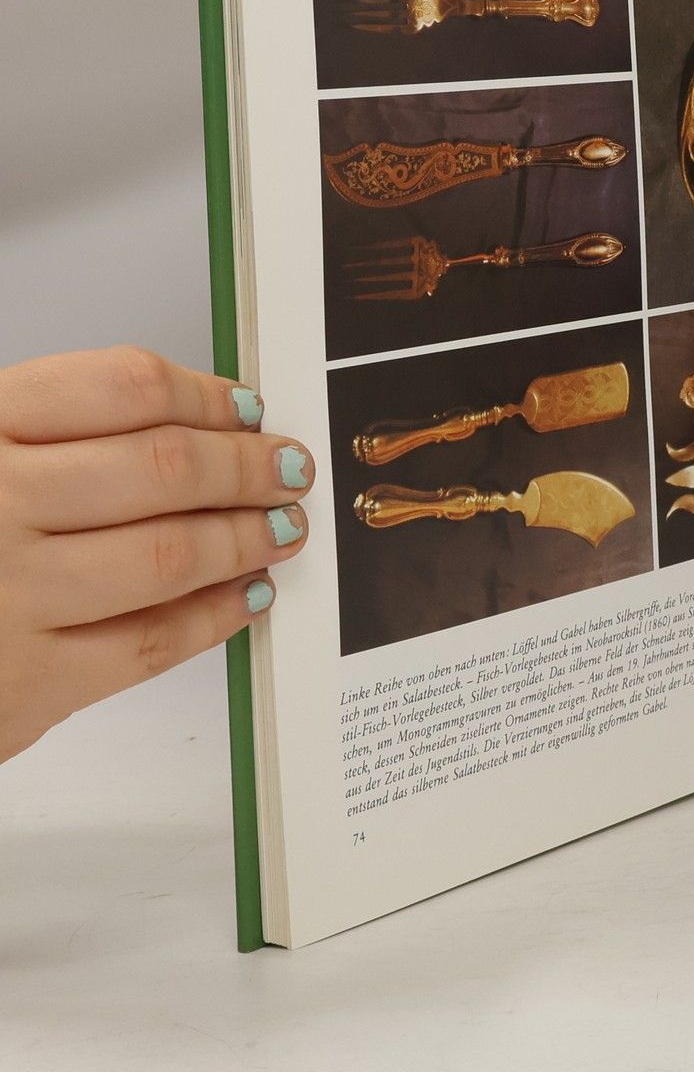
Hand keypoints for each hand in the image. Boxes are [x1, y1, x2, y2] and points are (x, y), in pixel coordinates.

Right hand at [0, 347, 313, 763]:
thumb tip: (197, 422)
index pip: (123, 384)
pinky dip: (213, 614)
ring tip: (279, 528)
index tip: (246, 409)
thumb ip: (50, 433)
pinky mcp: (22, 687)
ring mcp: (4, 597)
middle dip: (246, 466)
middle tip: (287, 468)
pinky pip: (149, 642)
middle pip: (163, 466)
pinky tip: (241, 595)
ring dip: (245, 537)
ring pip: (168, 552)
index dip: (206, 394)